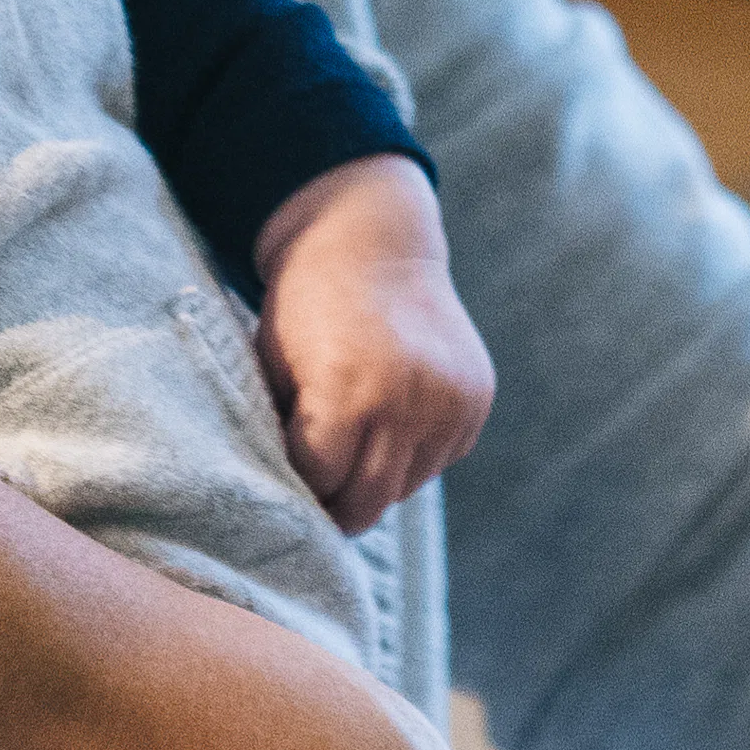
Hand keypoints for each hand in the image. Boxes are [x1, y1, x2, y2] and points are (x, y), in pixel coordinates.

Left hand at [249, 159, 497, 531]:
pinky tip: (392, 424)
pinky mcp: (476, 397)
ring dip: (379, 481)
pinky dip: (414, 455)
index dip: (299, 486)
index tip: (288, 486)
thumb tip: (292, 499)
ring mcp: (448, 400)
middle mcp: (405, 400)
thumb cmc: (307, 304)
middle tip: (319, 506)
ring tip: (354, 454)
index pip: (320, 482)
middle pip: (369, 499)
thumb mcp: (274, 365)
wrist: (373, 240)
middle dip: (339, 508)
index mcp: (345, 391)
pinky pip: (441, 458)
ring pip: (408, 485)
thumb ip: (285, 432)